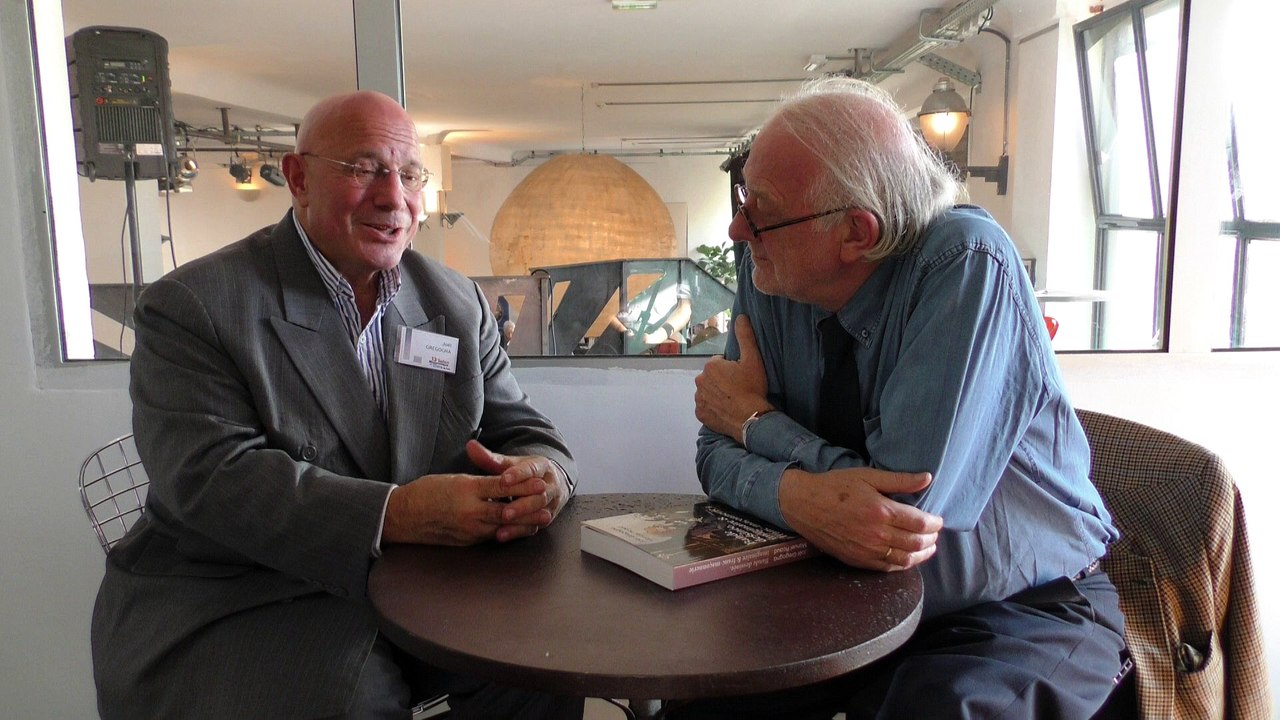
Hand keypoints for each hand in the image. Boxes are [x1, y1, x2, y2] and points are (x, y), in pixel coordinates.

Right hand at [381, 441, 568, 545]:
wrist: (402, 516)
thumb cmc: (426, 492)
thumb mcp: (454, 479)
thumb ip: (480, 481)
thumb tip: (504, 482)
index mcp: (466, 489)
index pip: (501, 486)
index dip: (523, 485)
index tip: (539, 481)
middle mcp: (469, 511)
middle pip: (506, 509)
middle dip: (529, 506)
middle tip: (547, 501)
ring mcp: (468, 529)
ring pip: (502, 526)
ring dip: (522, 522)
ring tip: (541, 519)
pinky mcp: (467, 541)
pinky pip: (491, 536)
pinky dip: (506, 531)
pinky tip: (518, 528)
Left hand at [466, 440, 570, 541]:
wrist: (549, 482)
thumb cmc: (523, 472)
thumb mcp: (510, 463)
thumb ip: (490, 458)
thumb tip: (470, 446)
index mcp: (541, 466)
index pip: (531, 469)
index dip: (518, 475)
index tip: (504, 480)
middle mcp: (550, 484)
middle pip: (539, 495)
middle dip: (522, 504)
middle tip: (504, 512)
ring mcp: (551, 503)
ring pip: (540, 512)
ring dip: (522, 520)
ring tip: (502, 523)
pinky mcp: (547, 517)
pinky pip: (535, 526)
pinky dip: (518, 531)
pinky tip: (502, 535)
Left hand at [694, 314, 771, 441]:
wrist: (751, 418)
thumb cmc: (752, 387)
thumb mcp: (753, 359)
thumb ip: (745, 336)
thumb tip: (740, 316)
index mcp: (711, 366)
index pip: (720, 363)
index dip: (731, 369)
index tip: (741, 377)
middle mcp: (700, 380)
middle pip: (712, 377)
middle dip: (722, 380)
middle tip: (738, 389)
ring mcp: (698, 398)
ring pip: (708, 391)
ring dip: (716, 393)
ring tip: (732, 400)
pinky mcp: (700, 414)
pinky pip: (705, 407)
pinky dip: (712, 408)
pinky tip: (725, 409)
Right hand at [780, 467, 941, 571]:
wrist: (804, 504)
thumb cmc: (835, 486)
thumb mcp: (867, 476)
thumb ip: (899, 480)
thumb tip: (927, 479)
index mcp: (881, 511)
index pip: (919, 523)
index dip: (934, 523)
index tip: (938, 520)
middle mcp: (876, 534)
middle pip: (916, 542)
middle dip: (931, 539)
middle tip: (935, 533)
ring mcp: (867, 550)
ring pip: (905, 559)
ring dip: (921, 554)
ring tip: (928, 547)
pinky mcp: (857, 560)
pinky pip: (887, 567)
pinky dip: (903, 564)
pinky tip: (908, 557)